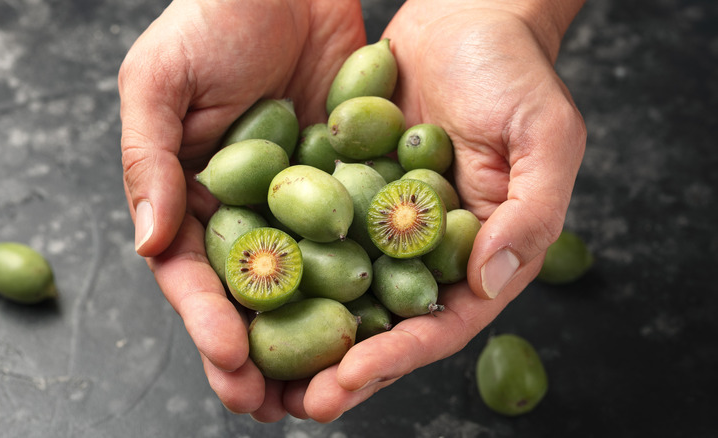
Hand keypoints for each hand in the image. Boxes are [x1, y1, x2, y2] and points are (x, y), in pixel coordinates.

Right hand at [117, 0, 365, 421]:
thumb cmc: (212, 16)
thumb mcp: (159, 80)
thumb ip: (147, 161)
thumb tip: (146, 246)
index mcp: (192, 197)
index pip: (194, 275)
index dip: (207, 323)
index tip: (229, 362)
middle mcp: (247, 211)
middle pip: (251, 297)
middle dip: (258, 355)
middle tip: (272, 408)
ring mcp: (301, 204)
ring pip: (307, 284)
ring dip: (313, 341)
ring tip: (326, 392)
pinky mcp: (350, 185)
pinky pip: (358, 240)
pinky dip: (366, 285)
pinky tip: (378, 326)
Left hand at [285, 0, 586, 420]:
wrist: (464, 17)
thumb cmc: (516, 73)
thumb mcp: (545, 140)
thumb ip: (531, 215)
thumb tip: (491, 282)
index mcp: (480, 254)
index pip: (439, 323)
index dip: (395, 357)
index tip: (346, 381)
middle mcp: (426, 250)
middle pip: (382, 324)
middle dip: (339, 369)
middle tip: (290, 404)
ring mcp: (383, 223)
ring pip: (340, 292)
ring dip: (301, 333)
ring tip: (255, 369)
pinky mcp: (347, 192)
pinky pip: (311, 235)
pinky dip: (283, 265)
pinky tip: (244, 288)